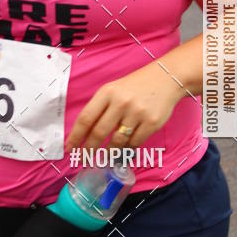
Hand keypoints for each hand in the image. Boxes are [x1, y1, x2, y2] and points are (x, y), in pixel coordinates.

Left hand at [64, 61, 184, 150]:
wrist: (166, 78)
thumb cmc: (135, 87)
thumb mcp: (114, 90)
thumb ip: (100, 108)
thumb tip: (84, 134)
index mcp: (107, 92)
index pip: (86, 118)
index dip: (75, 136)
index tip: (70, 148)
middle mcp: (120, 102)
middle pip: (99, 132)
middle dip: (89, 149)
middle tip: (85, 158)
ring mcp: (137, 113)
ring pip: (117, 141)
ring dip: (109, 152)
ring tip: (105, 156)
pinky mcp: (151, 122)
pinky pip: (134, 143)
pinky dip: (127, 149)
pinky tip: (123, 150)